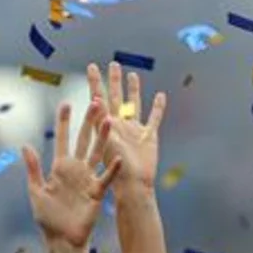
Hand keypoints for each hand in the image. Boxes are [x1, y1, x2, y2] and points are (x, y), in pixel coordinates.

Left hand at [21, 100, 120, 249]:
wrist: (62, 239)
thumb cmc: (47, 218)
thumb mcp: (36, 190)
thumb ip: (33, 168)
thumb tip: (25, 146)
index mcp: (60, 167)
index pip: (63, 139)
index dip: (65, 122)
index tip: (67, 104)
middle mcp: (76, 169)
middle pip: (83, 141)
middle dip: (89, 122)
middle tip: (96, 103)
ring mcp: (88, 179)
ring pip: (97, 154)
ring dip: (103, 138)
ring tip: (109, 122)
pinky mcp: (97, 192)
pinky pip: (106, 178)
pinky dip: (112, 169)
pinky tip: (118, 158)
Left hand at [89, 61, 165, 191]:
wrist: (132, 188)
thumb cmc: (115, 172)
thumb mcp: (104, 146)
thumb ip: (101, 124)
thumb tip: (96, 101)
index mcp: (105, 127)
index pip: (98, 100)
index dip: (95, 83)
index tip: (91, 67)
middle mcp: (119, 126)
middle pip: (116, 98)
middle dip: (114, 81)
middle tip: (112, 64)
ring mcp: (134, 131)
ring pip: (134, 105)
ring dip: (134, 90)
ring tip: (132, 74)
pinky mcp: (149, 137)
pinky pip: (154, 118)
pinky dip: (158, 107)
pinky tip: (160, 95)